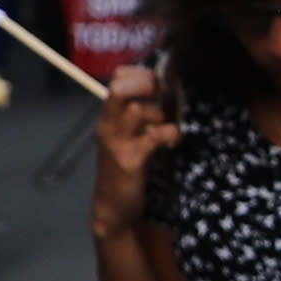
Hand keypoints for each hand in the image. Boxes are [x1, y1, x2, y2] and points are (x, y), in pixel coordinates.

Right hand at [92, 67, 168, 237]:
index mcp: (109, 117)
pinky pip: (153, 136)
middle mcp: (108, 125)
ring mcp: (117, 142)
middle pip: (120, 88)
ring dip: (159, 114)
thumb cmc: (126, 169)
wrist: (113, 207)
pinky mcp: (130, 161)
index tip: (156, 85)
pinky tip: (171, 141)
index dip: (139, 73)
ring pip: (137, 110)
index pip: (117, 79)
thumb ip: (141, 115)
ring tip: (165, 127)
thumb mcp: (130, 136)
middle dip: (147, 84)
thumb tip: (168, 90)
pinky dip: (169, 134)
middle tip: (162, 99)